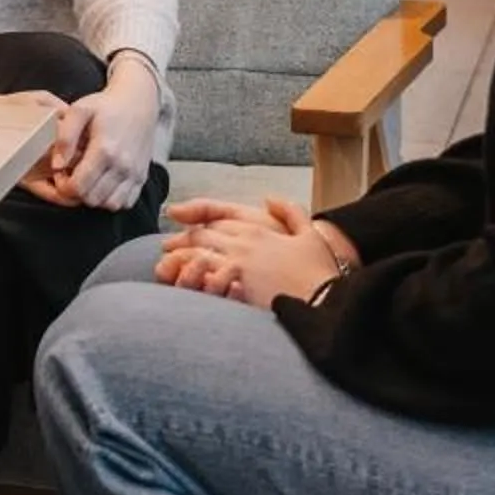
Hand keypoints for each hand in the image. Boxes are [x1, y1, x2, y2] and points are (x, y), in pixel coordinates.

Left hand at [41, 68, 159, 212]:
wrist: (138, 101)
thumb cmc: (106, 106)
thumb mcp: (79, 110)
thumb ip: (65, 136)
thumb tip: (57, 165)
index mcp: (105, 150)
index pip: (79, 187)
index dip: (64, 185)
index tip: (61, 172)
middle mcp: (123, 166)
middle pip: (92, 199)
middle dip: (76, 192)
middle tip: (72, 175)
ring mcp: (135, 173)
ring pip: (109, 205)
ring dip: (94, 198)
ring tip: (88, 179)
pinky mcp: (142, 177)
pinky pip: (125, 203)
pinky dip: (112, 199)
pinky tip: (103, 183)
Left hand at [161, 212, 342, 309]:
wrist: (327, 295)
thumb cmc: (320, 269)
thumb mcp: (308, 232)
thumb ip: (290, 211)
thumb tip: (269, 198)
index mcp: (258, 226)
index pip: (218, 219)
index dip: (199, 224)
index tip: (185, 231)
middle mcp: (245, 239)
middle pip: (203, 234)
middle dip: (183, 241)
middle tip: (167, 250)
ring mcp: (240, 258)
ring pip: (199, 251)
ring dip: (180, 257)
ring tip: (167, 267)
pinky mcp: (238, 278)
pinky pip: (205, 272)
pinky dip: (190, 275)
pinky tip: (181, 281)